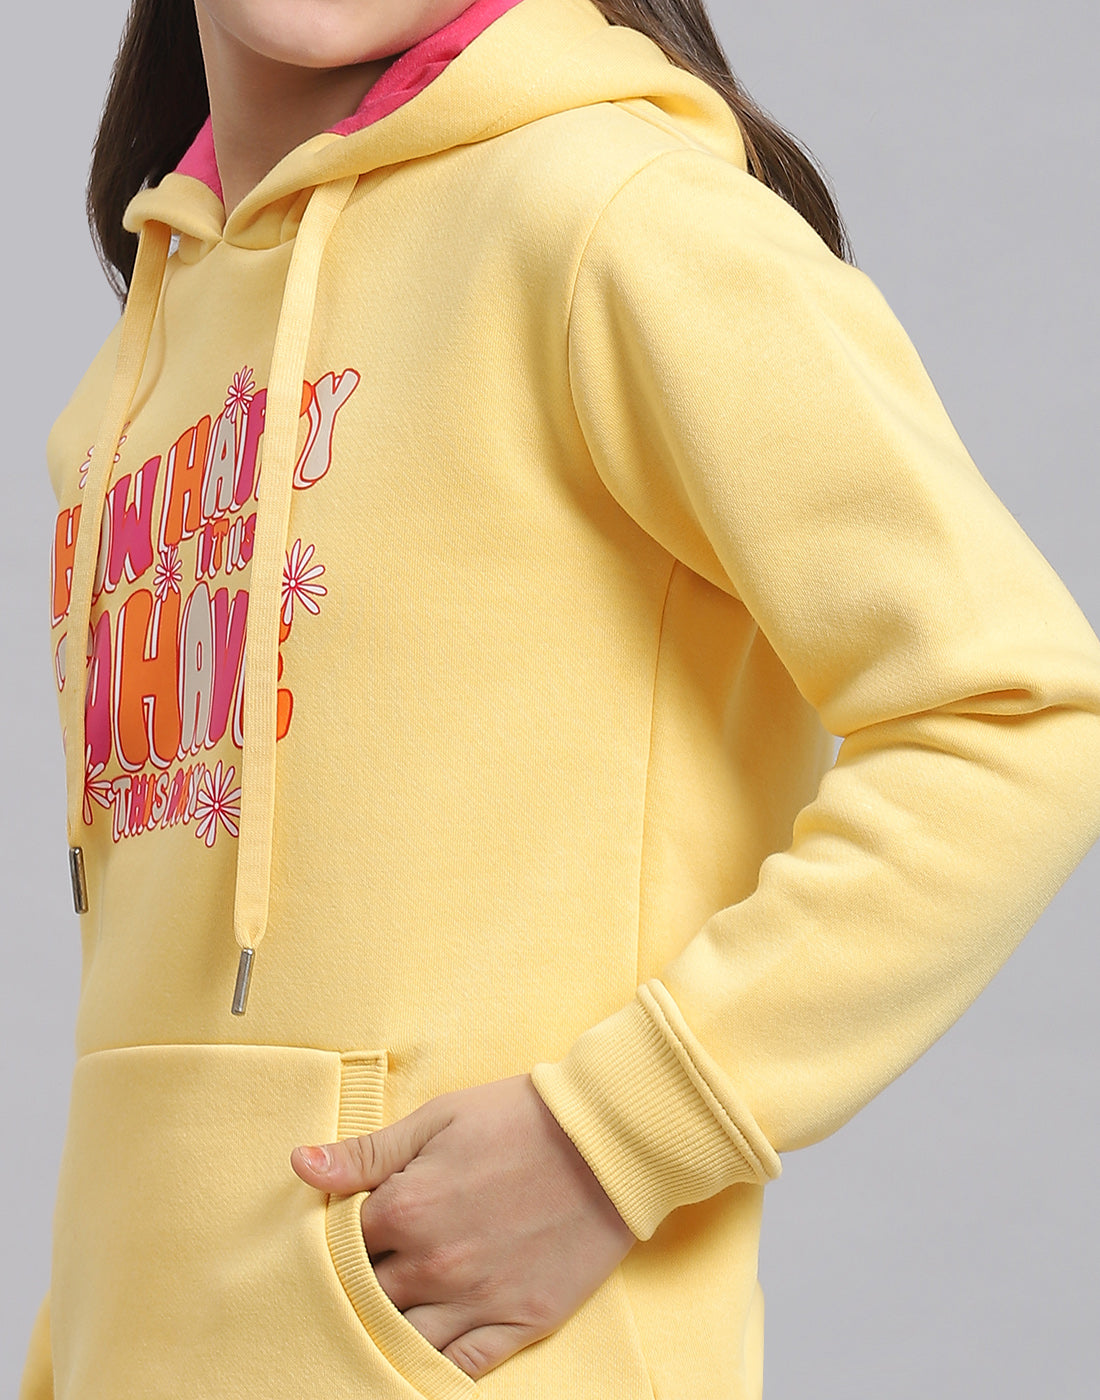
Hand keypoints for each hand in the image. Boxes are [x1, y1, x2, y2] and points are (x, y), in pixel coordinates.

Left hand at [291, 1073, 635, 1378]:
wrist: (607, 1139)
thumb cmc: (520, 1118)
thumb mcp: (438, 1119)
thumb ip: (367, 1152)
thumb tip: (300, 1165)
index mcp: (407, 1208)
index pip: (339, 1246)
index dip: (338, 1241)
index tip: (351, 1232)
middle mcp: (434, 1264)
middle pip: (366, 1299)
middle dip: (360, 1288)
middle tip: (370, 1273)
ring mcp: (478, 1299)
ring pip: (405, 1340)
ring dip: (390, 1330)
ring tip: (390, 1314)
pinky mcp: (522, 1320)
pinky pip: (463, 1368)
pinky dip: (437, 1369)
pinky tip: (424, 1357)